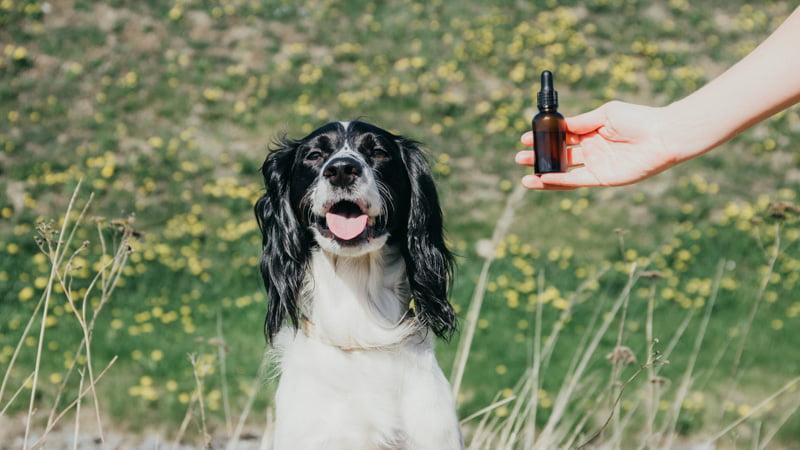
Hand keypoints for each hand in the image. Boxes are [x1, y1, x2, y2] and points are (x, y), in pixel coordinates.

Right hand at [516, 101, 683, 189]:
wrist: (662, 135)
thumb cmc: (638, 119)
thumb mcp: (604, 114)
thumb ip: (581, 122)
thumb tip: (559, 125)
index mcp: (591, 131)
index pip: (562, 136)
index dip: (544, 138)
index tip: (526, 138)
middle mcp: (592, 149)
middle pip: (559, 155)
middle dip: (539, 156)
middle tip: (520, 157)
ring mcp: (596, 165)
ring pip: (564, 171)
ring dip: (544, 173)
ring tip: (524, 175)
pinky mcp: (603, 178)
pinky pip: (576, 181)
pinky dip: (559, 181)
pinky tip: (542, 179)